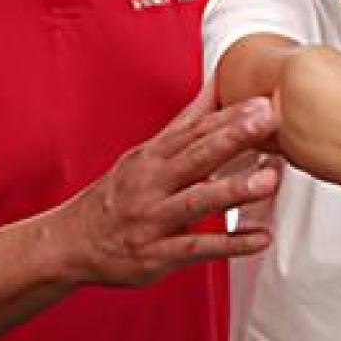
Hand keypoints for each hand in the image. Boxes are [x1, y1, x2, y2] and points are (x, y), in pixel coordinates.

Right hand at [59, 81, 281, 286]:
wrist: (71, 242)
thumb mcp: (145, 154)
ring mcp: (153, 218)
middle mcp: (152, 183)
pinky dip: (229, 244)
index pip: (194, 130)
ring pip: (197, 201)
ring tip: (269, 181)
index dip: (228, 115)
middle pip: (196, 156)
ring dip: (234, 190)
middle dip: (232, 137)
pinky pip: (196, 249)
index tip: (260, 101)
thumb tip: (215, 86)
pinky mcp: (156, 254)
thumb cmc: (117, 195)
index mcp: (152, 156)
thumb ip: (186, 123)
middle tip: (266, 121)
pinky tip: (259, 237)